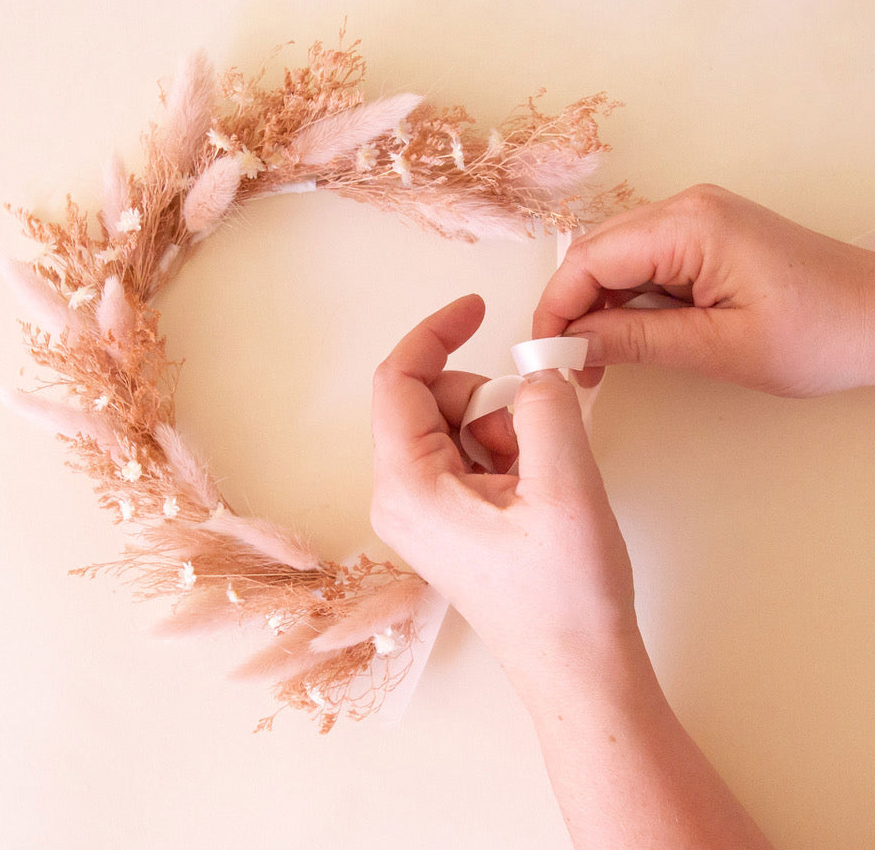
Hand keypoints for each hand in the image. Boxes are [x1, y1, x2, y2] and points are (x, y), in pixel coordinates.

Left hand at [370, 294, 637, 693]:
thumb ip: (545, 404)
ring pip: (457, 424)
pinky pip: (471, 454)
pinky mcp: (450, 520)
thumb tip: (535, 368)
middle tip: (538, 435)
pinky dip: (508, 451)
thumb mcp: (564, 484)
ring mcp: (424, 510)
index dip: (435, 332)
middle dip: (489, 396)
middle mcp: (401, 494)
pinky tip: (538, 490)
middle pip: (432, 399)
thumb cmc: (566, 594)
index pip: (397, 379)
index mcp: (407, 483)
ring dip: (505, 427)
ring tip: (543, 478)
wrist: (579, 669)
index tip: (478, 306)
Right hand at [534, 185, 874, 396]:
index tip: (545, 354)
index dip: (556, 308)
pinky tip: (625, 334)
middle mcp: (687, 208)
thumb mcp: (718, 347)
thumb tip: (570, 342)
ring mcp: (697, 217)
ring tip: (595, 357)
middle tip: (568, 363)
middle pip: (594, 254)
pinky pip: (643, 261)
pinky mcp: (705, 234)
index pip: (589, 260)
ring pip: (614, 257)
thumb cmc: (821, 333)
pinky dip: (623, 298)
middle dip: (570, 308)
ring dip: (595, 306)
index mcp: (690, 226)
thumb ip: (635, 341)